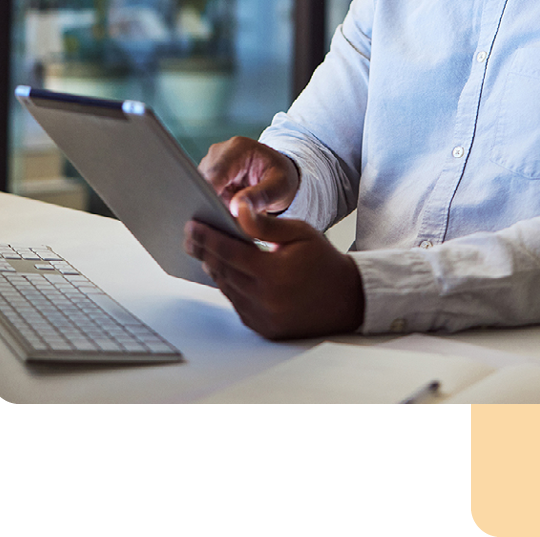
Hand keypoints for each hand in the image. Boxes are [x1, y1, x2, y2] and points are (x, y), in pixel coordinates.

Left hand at [184, 202, 365, 339]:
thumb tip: (238, 210)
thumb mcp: (300, 233)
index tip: (192, 225)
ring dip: (215, 269)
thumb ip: (265, 225)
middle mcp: (266, 299)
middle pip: (223, 271)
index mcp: (274, 273)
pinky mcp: (264, 329)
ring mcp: (264, 317)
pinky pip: (237, 305)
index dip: (207, 237)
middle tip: (192, 236)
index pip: (229, 252)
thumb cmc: (323, 261)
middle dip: (205, 251)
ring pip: (227, 289)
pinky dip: (230, 287)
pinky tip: (227, 272)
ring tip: (207, 251)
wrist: (347, 298)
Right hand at [197, 136, 299, 216]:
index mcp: (238, 148)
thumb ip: (261, 195)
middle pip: (203, 182)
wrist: (278, 172)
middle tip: (223, 227)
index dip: (209, 193)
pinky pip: (202, 197)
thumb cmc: (282, 177)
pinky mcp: (208, 179)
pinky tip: (224, 221)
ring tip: (227, 225)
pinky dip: (212, 210)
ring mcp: (210, 166)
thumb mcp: (281, 186)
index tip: (210, 214)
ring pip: (199, 192)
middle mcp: (219, 153)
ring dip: (210, 209)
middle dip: (210, 205)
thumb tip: (235, 208)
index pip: (216, 172)